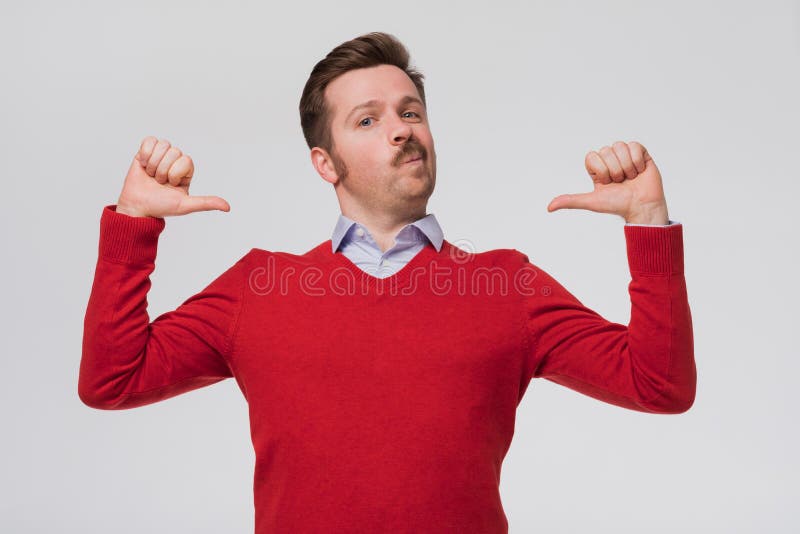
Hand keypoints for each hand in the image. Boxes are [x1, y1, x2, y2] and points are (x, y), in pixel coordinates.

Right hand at [115, 136, 230, 217]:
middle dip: (163, 170)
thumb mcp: (185, 205)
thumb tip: (228, 207)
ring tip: (151, 175)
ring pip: (162, 145)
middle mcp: (174, 161)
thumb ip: (206, 203)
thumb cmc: (161, 206)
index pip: (186, 159)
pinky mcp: (145, 152)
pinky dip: (145, 153)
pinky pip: (149, 141)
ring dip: (153, 163)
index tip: (170, 185)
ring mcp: (160, 156)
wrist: (137, 206)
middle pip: (173, 151)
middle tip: (158, 182)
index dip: (175, 172)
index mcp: (186, 171)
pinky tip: (143, 165)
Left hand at [547, 141, 668, 224]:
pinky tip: (639, 171)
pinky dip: (637, 162)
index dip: (600, 169)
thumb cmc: (617, 204)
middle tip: (620, 182)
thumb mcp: (591, 201)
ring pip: (620, 147)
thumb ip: (571, 201)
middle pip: (607, 150)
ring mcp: (625, 155)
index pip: (592, 156)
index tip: (607, 182)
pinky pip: (634, 146)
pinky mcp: (640, 153)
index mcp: (597, 168)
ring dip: (626, 166)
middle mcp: (610, 159)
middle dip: (615, 169)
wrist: (642, 207)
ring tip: (630, 177)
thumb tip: (549, 207)